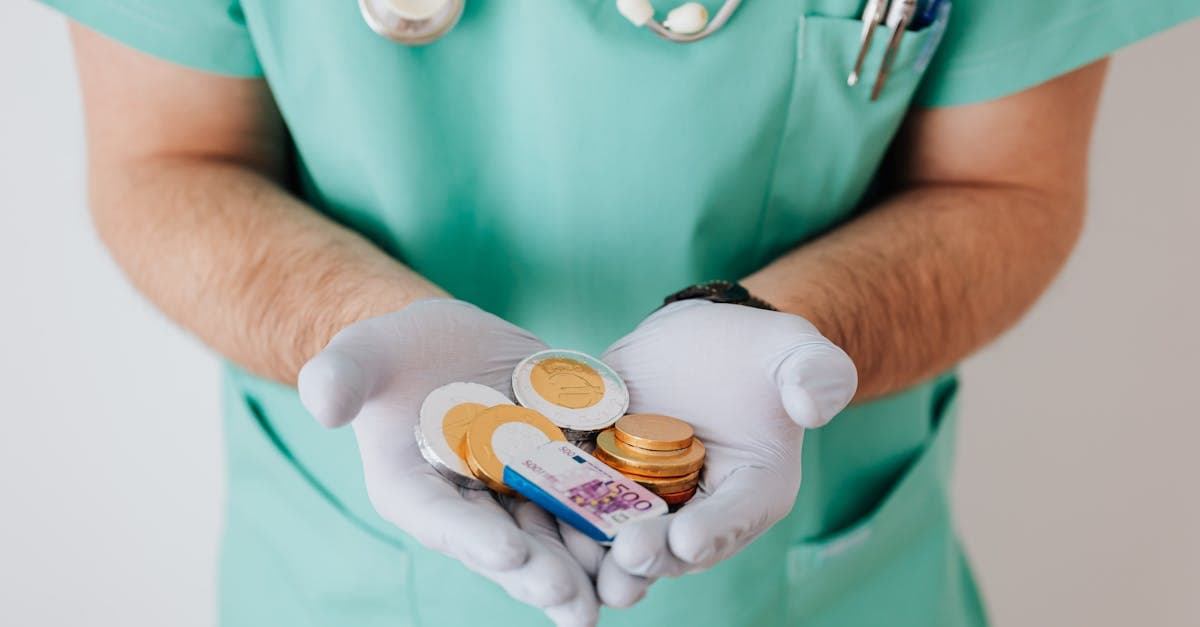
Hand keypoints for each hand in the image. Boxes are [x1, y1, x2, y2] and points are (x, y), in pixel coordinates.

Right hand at [297, 299, 598, 626]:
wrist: (447, 345)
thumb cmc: (392, 354)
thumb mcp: (360, 354)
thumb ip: (339, 376)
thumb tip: (321, 404)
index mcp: (414, 492)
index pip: (443, 523)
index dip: (474, 541)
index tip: (509, 554)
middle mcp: (470, 505)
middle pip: (509, 547)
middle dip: (544, 575)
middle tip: (577, 606)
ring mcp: (519, 491)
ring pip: (558, 535)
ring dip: (591, 565)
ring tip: (627, 588)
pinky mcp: (561, 467)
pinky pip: (593, 496)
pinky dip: (620, 516)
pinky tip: (657, 535)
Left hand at [583, 300, 856, 605]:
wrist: (698, 340)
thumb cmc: (758, 352)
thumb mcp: (795, 352)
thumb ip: (816, 376)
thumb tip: (814, 405)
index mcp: (752, 490)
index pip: (734, 517)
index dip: (712, 532)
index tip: (689, 542)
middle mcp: (696, 508)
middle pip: (670, 542)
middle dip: (649, 555)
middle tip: (627, 560)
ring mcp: (643, 497)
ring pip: (615, 532)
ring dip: (594, 549)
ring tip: (573, 554)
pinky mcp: (599, 473)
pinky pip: (574, 494)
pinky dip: (553, 503)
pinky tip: (529, 505)